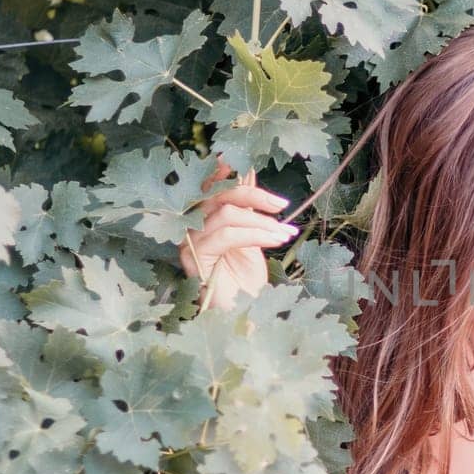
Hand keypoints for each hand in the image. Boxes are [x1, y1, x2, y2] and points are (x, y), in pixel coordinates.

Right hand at [180, 153, 299, 311]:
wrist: (245, 312)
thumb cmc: (246, 279)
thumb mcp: (252, 235)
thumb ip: (247, 206)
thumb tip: (249, 170)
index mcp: (203, 217)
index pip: (208, 185)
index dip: (223, 170)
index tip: (247, 161)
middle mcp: (191, 226)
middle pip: (218, 194)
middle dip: (254, 194)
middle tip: (282, 204)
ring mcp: (189, 241)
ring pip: (226, 214)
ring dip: (262, 222)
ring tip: (284, 234)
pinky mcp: (195, 257)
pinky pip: (227, 234)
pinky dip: (256, 234)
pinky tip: (276, 241)